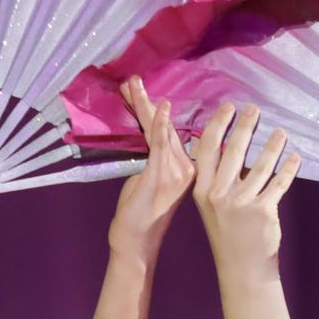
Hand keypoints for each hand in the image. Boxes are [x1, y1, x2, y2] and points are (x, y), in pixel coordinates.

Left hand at [107, 77, 196, 258]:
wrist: (136, 240)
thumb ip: (151, 159)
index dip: (158, 111)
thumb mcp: (145, 180)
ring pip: (161, 130)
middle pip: (166, 127)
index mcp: (184, 168)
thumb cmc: (139, 213)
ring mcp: (174, 172)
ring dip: (146, 104)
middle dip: (148, 101)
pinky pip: (161, 145)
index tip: (143, 92)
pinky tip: (163, 106)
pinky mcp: (161, 176)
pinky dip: (161, 124)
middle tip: (135, 78)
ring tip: (134, 82)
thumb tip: (148, 138)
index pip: (170, 133)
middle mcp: (184, 168)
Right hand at [192, 102, 298, 278]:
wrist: (242, 268)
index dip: (218, 125)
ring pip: (259, 165)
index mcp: (202, 190)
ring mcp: (240, 203)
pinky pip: (278, 183)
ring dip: (272, 146)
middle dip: (245, 126)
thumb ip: (216, 179)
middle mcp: (218, 194)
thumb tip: (228, 146)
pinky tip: (295, 158)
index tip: (228, 107)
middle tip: (254, 109)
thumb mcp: (212, 206)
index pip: (208, 148)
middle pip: (233, 150)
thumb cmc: (228, 233)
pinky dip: (288, 169)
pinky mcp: (262, 211)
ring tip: (280, 132)